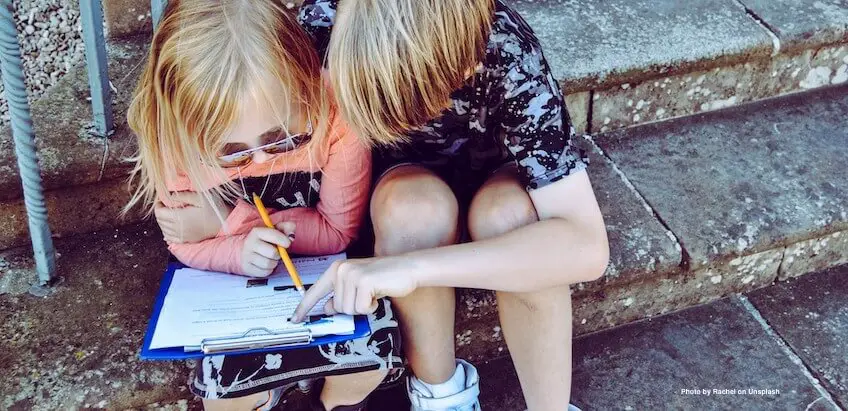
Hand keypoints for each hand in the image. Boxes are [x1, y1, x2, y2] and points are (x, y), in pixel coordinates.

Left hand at [155, 192, 232, 243]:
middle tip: (166, 205)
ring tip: (170, 214)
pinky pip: (170, 238)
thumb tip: (168, 195)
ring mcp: (182, 237)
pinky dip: (168, 232)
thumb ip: (183, 195)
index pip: (159, 213)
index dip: (158, 205)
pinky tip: (172, 227)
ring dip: (163, 222)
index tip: (163, 200)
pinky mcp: (187, 241)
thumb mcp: (199, 196)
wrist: (226, 223)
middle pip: (160, 221)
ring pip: (164, 230)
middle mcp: (178, 229)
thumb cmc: (214, 208)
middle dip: (160, 212)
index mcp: (179, 217)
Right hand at [241, 222, 295, 276]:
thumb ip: (287, 228)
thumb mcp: (275, 230)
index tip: (287, 243)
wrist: (244, 249)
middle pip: (272, 253)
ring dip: (274, 263)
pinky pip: (264, 272)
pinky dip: (269, 270)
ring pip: (268, 264)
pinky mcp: (247, 268)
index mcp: (257, 231)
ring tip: (271, 259)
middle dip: (279, 254)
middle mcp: (250, 243)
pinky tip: (265, 265)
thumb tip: (291, 237)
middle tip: (277, 253)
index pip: (273, 235)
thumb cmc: (264, 240)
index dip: (284, 240)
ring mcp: (246, 256)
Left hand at [291, 256, 418, 321]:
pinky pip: (361, 308)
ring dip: (363, 307)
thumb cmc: (384, 278)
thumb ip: (341, 296)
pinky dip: (372, 307)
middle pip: (336, 308)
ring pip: (348, 310)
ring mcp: (351, 275)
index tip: (295, 319)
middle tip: (367, 296)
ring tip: (373, 293)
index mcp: (336, 269)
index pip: (315, 291)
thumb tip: (326, 309)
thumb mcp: (357, 287)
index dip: (304, 308)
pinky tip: (379, 294)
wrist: (407, 268)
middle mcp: (340, 270)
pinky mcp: (364, 282)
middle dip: (353, 308)